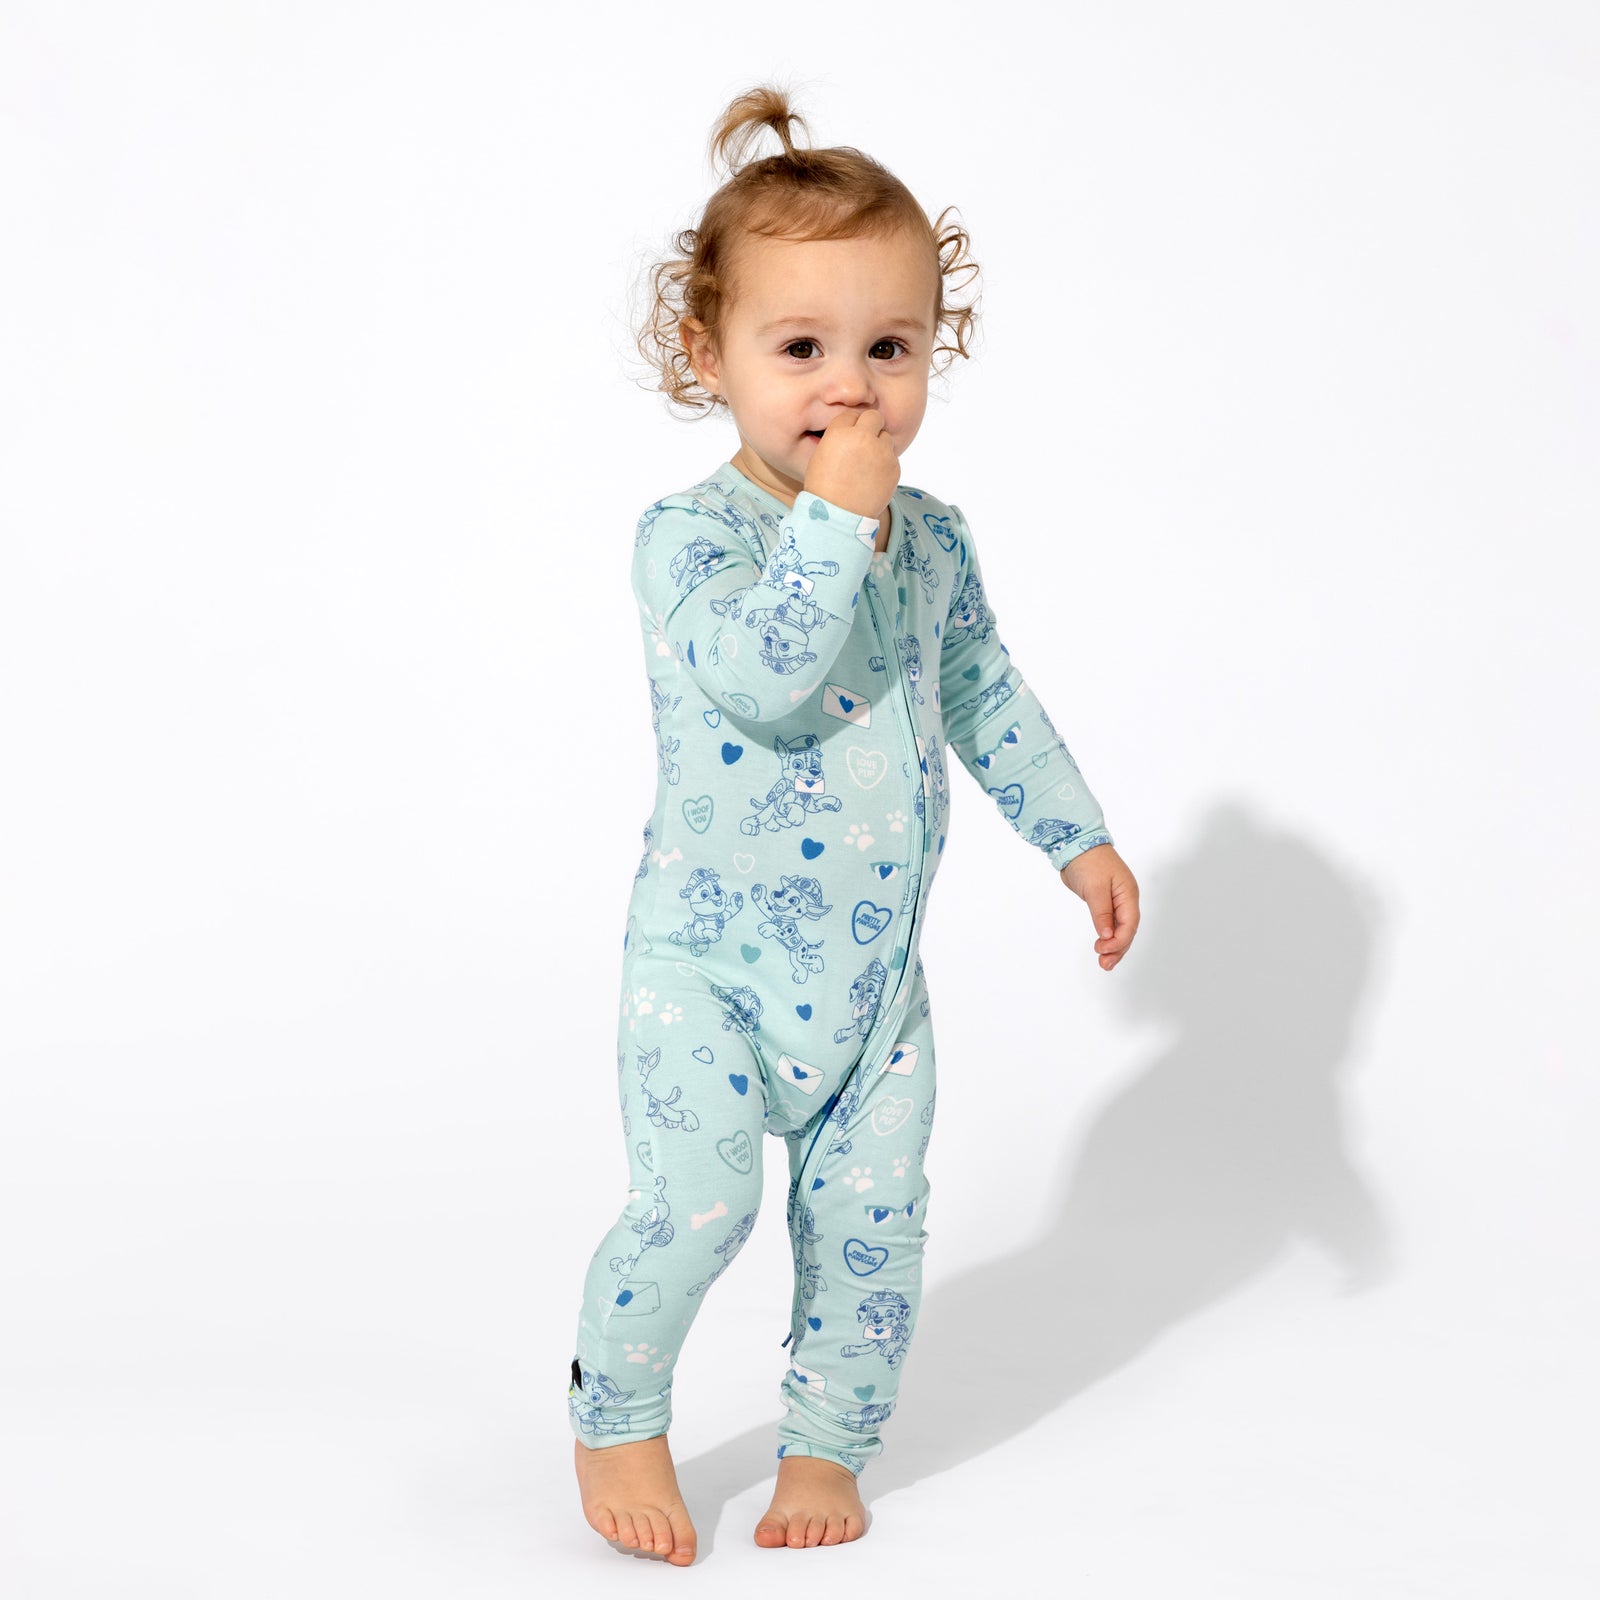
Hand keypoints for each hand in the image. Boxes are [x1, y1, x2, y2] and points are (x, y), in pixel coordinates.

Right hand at [803, 408, 897, 520]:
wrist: (840, 516)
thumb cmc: (824, 489)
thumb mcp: (820, 457)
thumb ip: (838, 438)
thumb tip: (852, 430)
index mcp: (839, 433)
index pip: (851, 415)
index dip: (850, 425)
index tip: (849, 436)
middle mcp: (862, 437)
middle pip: (873, 416)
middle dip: (870, 426)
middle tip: (864, 442)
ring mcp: (881, 451)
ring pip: (886, 436)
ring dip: (879, 445)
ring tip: (868, 464)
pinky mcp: (894, 466)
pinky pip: (892, 457)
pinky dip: (885, 464)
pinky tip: (873, 477)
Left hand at [1060, 844, 1139, 970]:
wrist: (1076, 843)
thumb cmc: (1088, 861)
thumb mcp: (1095, 888)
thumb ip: (1101, 913)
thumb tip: (1107, 935)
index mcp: (1128, 894)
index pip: (1129, 923)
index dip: (1119, 940)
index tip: (1104, 949)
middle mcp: (1125, 899)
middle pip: (1127, 930)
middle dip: (1117, 949)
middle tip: (1104, 964)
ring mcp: (1115, 901)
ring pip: (1119, 929)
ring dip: (1113, 946)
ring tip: (1104, 963)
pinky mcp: (1104, 903)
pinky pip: (1109, 924)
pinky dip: (1106, 937)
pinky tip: (1102, 947)